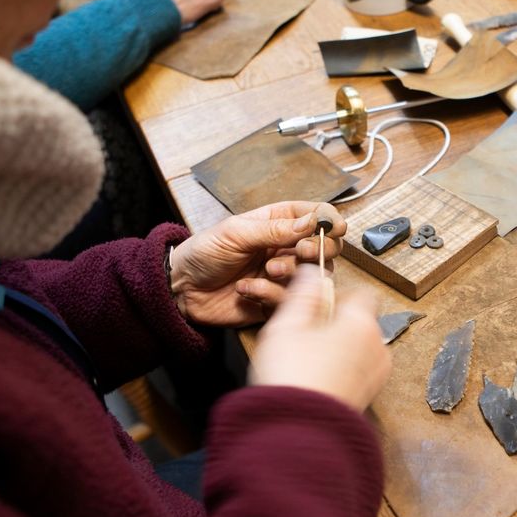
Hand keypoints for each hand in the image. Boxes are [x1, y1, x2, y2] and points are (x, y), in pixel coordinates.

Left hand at [168, 201, 344, 325]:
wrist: (180, 289)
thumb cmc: (203, 252)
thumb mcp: (236, 232)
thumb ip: (275, 229)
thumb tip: (312, 221)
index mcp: (278, 222)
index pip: (316, 215)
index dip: (330, 220)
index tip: (335, 227)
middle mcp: (286, 247)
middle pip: (326, 246)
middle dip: (320, 249)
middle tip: (302, 251)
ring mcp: (283, 275)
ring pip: (313, 275)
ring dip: (293, 272)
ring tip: (267, 271)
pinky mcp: (275, 300)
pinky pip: (290, 300)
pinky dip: (271, 295)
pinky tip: (246, 290)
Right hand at [249, 265, 390, 411]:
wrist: (299, 434)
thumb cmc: (292, 380)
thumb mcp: (286, 326)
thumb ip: (302, 294)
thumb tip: (312, 273)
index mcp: (362, 323)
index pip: (363, 292)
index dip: (338, 294)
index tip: (317, 304)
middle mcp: (377, 346)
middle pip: (360, 320)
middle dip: (335, 323)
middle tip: (305, 335)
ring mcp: (376, 374)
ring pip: (359, 347)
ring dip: (338, 347)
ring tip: (307, 359)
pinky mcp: (368, 395)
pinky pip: (358, 371)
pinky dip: (341, 369)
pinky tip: (315, 378)